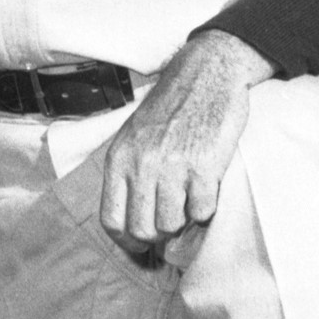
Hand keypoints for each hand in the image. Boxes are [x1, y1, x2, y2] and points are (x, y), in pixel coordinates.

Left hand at [97, 31, 270, 259]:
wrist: (206, 74)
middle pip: (143, 229)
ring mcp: (173, 166)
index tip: (141, 244)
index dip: (127, 241)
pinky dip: (206, 207)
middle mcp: (142, 164)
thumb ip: (129, 174)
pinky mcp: (204, 166)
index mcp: (119, 158)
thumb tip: (133, 221)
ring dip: (184, 220)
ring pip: (172, 224)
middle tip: (171, 222)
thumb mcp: (134, 136)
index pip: (112, 220)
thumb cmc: (171, 108)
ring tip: (189, 199)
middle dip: (159, 234)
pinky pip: (202, 211)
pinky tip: (206, 187)